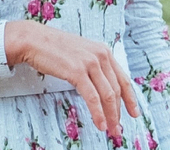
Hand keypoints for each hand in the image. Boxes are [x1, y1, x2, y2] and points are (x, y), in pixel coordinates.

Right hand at [4, 20, 139, 135]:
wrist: (35, 39)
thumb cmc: (54, 47)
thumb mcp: (81, 53)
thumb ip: (94, 65)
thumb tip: (102, 86)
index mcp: (102, 50)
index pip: (123, 78)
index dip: (130, 98)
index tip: (134, 112)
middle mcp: (100, 55)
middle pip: (116, 89)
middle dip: (120, 112)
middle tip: (118, 128)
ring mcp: (89, 62)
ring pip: (107, 95)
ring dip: (111, 116)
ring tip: (110, 130)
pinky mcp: (77, 71)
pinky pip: (92, 97)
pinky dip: (98, 113)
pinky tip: (99, 124)